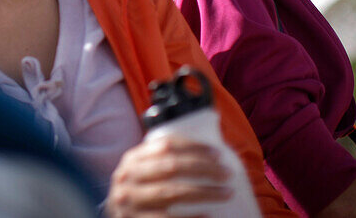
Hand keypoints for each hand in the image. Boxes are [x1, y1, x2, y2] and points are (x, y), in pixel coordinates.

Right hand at [107, 136, 231, 216]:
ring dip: (204, 192)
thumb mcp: (141, 173)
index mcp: (132, 159)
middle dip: (204, 168)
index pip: (166, 145)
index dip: (194, 147)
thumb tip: (207, 154)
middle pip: (171, 166)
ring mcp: (130, 200)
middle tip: (228, 173)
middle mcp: (128, 176)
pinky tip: (208, 215)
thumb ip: (161, 162)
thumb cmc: (137, 194)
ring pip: (172, 192)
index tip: (218, 154)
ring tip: (227, 193)